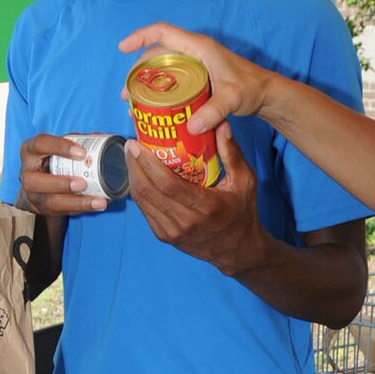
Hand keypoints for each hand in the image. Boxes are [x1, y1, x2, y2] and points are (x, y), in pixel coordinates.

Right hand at [15, 132, 109, 216]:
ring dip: (76, 202)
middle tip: (84, 183)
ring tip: (98, 201)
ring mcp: (33, 194)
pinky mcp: (43, 209)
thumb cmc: (52, 160)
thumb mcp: (60, 148)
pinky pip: (62, 212)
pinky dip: (82, 209)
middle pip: (35, 181)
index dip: (60, 147)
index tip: (82, 152)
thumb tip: (99, 137)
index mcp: (30, 151)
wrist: (41, 183)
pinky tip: (97, 206)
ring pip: (50, 202)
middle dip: (61, 183)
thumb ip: (77, 141)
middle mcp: (26, 174)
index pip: (40, 144)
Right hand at [118, 23, 274, 134]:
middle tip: (127, 94)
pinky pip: (173, 81)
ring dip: (148, 84)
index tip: (122, 48)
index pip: (162, 33)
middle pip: (157, 54)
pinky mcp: (199, 79)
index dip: (139, 37)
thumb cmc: (252, 89)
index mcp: (198, 48)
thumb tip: (191, 128)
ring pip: (164, 69)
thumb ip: (214, 112)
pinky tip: (155, 110)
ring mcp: (196, 66)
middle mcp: (194, 53)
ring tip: (135, 105)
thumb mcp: (232, 99)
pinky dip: (161, 93)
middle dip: (139, 72)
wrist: (267, 94)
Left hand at [124, 122, 265, 273]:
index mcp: (204, 207)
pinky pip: (145, 210)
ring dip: (133, 177)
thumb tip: (220, 123)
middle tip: (130, 146)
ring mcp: (172, 232)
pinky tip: (139, 176)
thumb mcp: (244, 182)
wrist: (237, 250)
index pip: (166, 184)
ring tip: (132, 158)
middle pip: (148, 191)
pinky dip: (139, 191)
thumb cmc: (241, 213)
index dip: (147, 163)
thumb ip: (231, 153)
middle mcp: (185, 222)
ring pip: (142, 201)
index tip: (137, 144)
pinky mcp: (165, 236)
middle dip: (134, 165)